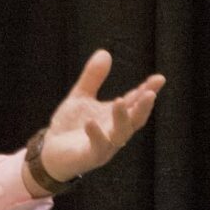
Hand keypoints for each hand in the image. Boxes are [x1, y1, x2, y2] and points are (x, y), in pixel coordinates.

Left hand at [37, 50, 164, 183]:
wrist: (49, 153)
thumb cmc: (69, 126)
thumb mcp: (80, 97)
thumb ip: (93, 78)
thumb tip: (105, 52)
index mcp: (115, 117)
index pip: (135, 103)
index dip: (147, 90)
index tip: (159, 79)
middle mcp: (115, 132)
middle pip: (135, 121)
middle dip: (143, 108)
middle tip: (150, 93)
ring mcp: (105, 146)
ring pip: (120, 135)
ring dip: (122, 119)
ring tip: (119, 101)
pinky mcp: (89, 157)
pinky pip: (97, 148)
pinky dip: (96, 135)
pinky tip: (91, 122)